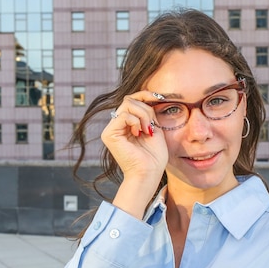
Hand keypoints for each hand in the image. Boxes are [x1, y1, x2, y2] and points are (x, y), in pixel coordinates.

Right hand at [101, 92, 168, 217]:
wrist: (149, 173)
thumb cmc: (154, 156)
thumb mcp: (155, 128)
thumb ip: (149, 113)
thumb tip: (147, 96)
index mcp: (127, 124)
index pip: (132, 100)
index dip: (145, 94)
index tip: (159, 96)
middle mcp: (117, 125)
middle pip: (129, 100)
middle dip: (145, 109)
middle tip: (151, 126)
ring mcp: (111, 129)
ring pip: (127, 104)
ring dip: (142, 115)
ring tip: (146, 130)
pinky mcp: (108, 134)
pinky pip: (123, 115)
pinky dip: (135, 121)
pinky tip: (139, 133)